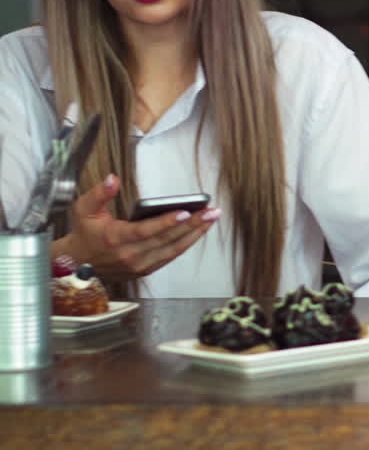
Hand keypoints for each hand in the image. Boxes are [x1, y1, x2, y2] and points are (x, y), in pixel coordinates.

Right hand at [57, 174, 220, 282]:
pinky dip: (186, 243)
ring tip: (211, 219)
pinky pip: (170, 256)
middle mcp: (130, 255)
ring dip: (195, 234)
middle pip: (166, 240)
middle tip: (211, 212)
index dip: (166, 222)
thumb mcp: (83, 209)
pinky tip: (198, 231)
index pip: (146, 231)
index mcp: (115, 239)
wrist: (76, 263)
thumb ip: (99, 193)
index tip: (185, 212)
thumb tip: (112, 179)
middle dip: (192, 225)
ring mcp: (139, 265)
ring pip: (173, 250)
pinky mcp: (145, 270)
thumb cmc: (83, 234)